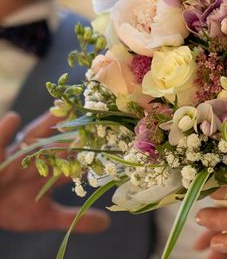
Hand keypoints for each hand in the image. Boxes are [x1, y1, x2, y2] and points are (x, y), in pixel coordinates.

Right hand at [0, 111, 109, 231]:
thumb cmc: (13, 208)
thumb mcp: (43, 216)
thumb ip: (73, 218)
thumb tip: (107, 224)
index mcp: (51, 169)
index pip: (76, 158)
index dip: (93, 150)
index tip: (114, 138)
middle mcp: (37, 157)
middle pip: (59, 140)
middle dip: (75, 128)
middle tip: (95, 111)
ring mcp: (15, 154)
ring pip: (32, 135)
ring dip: (46, 121)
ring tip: (62, 104)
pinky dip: (3, 131)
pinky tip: (12, 118)